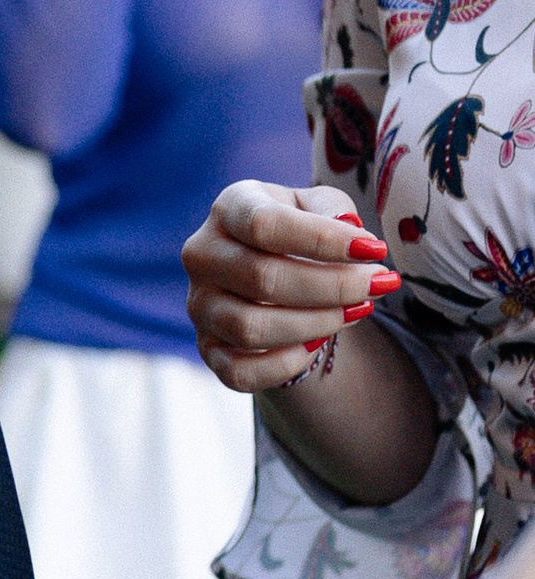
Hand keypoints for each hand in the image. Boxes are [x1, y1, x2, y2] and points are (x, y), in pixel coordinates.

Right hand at [181, 180, 388, 394]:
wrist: (270, 271)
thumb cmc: (298, 233)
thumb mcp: (318, 206)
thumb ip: (334, 209)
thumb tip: (350, 230)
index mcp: (228, 209)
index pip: (264, 225)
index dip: (322, 239)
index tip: (372, 250)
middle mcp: (202, 256)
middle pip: (263, 279)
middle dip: (334, 286)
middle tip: (379, 284)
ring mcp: (199, 306)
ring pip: (252, 328)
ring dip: (317, 324)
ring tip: (356, 311)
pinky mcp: (208, 349)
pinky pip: (240, 371)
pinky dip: (284, 364)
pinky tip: (316, 345)